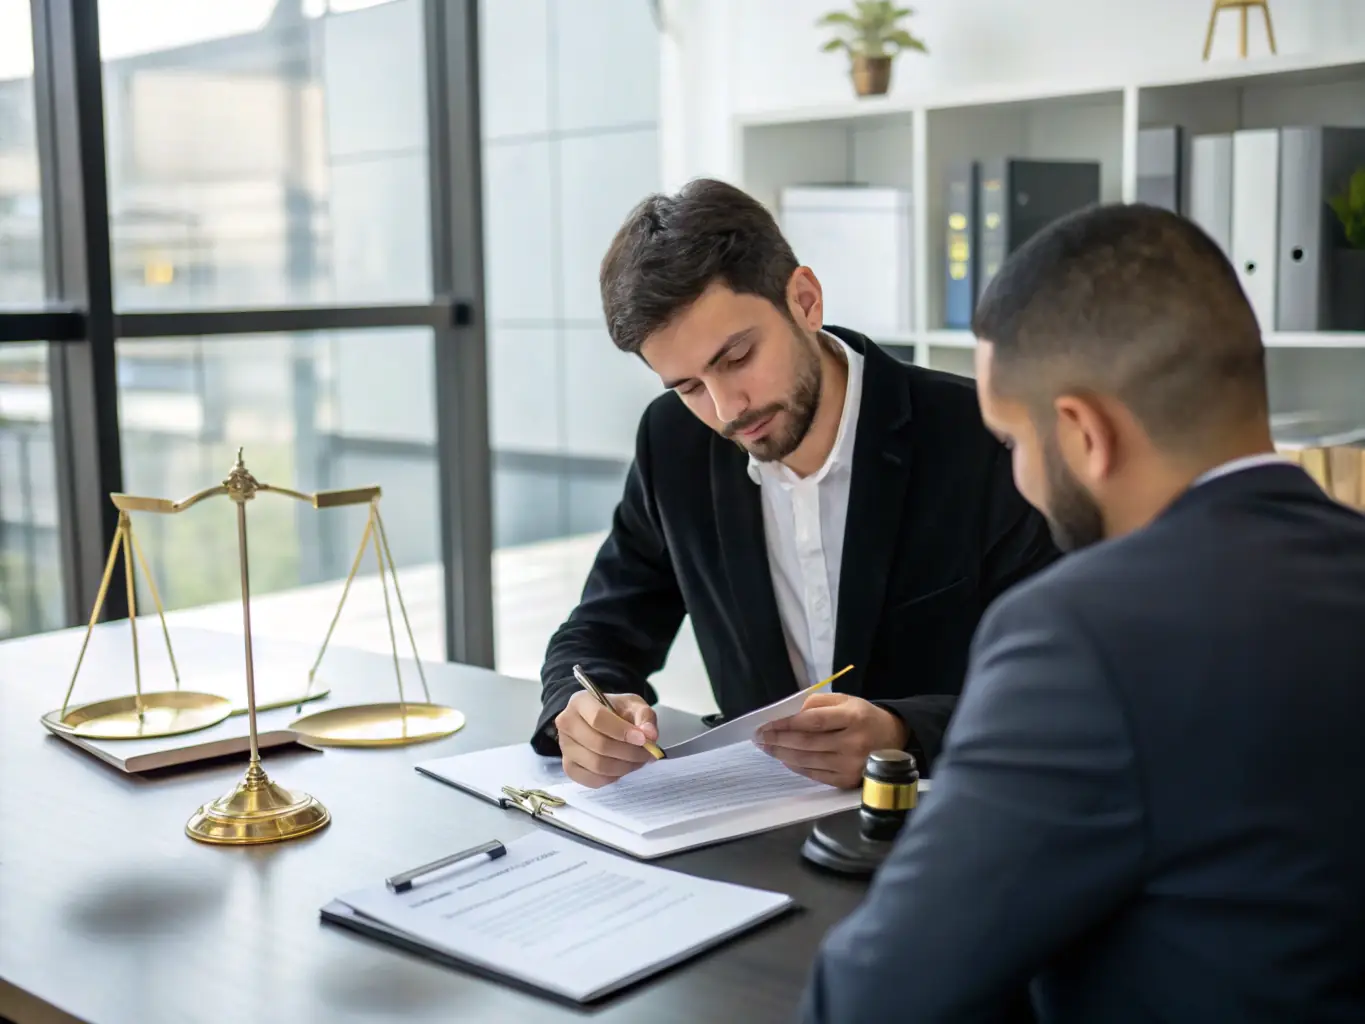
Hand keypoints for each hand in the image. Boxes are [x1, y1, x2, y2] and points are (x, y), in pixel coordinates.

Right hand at [555, 690, 659, 788]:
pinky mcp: (568, 767)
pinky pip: (592, 780)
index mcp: (580, 702)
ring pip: (597, 765)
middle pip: (599, 744)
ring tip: (638, 761)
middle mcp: (566, 723)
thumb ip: (645, 717)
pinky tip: (622, 768)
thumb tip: (650, 735)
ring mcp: (565, 747)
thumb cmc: (617, 711)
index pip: (598, 719)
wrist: (602, 721)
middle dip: (629, 753)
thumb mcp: (634, 705)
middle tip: (647, 753)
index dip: (623, 732)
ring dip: (624, 767)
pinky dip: (613, 778)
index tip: (643, 740)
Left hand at [754, 692, 907, 788]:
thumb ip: (817, 703)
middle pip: (806, 743)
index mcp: (854, 717)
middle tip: (758, 737)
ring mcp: (851, 765)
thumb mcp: (845, 700)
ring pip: (807, 761)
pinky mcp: (848, 781)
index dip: (786, 724)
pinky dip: (796, 767)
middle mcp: (853, 743)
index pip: (813, 722)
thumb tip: (790, 715)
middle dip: (777, 740)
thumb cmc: (863, 717)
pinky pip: (815, 775)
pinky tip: (784, 759)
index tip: (766, 724)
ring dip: (782, 754)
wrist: (893, 740)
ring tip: (766, 747)